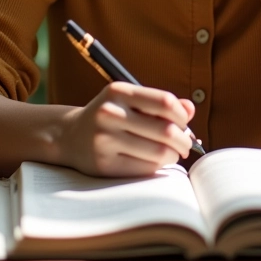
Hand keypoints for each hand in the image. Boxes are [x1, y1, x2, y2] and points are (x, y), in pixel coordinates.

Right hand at [61, 82, 195, 176]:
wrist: (70, 136)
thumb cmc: (111, 116)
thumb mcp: (130, 101)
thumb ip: (160, 103)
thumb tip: (190, 109)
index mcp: (118, 92)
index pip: (164, 102)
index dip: (182, 115)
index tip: (184, 122)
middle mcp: (109, 113)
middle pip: (166, 130)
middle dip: (183, 139)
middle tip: (186, 143)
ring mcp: (105, 140)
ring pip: (158, 152)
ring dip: (173, 155)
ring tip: (172, 153)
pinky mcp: (104, 165)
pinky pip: (145, 169)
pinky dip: (158, 166)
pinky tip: (155, 161)